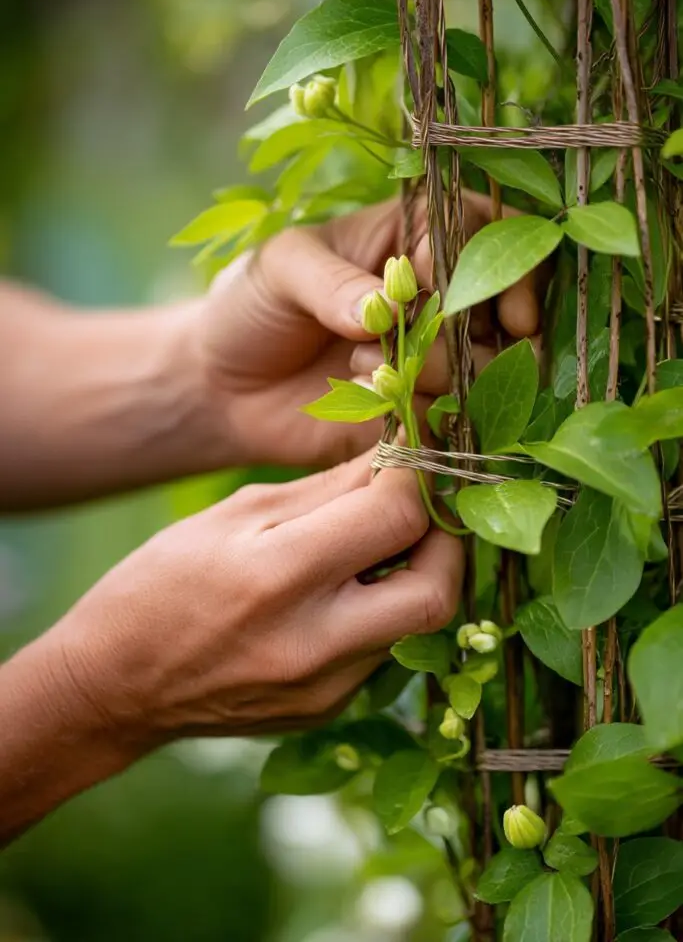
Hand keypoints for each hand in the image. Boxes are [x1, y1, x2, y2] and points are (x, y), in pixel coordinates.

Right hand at [48, 455, 462, 741]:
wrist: (114, 686)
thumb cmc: (161, 584)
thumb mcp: (233, 516)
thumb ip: (323, 491)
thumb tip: (393, 460)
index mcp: (278, 578)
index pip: (396, 517)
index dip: (418, 475)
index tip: (412, 454)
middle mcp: (313, 643)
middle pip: (437, 588)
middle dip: (444, 536)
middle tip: (420, 505)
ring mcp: (325, 689)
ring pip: (419, 625)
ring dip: (419, 573)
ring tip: (384, 541)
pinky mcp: (328, 711)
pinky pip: (385, 652)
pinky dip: (385, 610)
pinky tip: (350, 589)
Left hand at [192, 193, 541, 467]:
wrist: (222, 386)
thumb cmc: (251, 304)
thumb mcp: (282, 269)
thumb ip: (333, 282)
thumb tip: (386, 308)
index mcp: (412, 236)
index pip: (488, 235)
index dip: (507, 270)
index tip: (505, 308)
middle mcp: (435, 296)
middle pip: (498, 309)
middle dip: (464, 331)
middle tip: (412, 342)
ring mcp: (430, 357)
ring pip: (481, 368)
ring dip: (435, 373)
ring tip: (363, 367)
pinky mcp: (415, 410)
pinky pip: (448, 417)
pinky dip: (420, 413)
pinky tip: (368, 401)